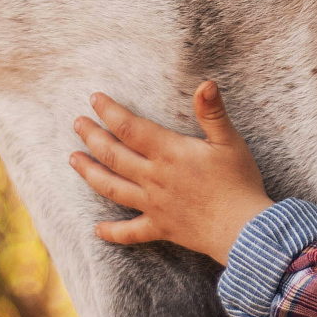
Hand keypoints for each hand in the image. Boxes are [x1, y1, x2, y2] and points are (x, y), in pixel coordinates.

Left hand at [69, 81, 272, 266]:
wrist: (243, 229)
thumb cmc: (239, 182)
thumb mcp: (230, 141)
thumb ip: (213, 112)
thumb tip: (206, 83)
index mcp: (169, 153)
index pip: (130, 128)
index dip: (110, 111)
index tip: (94, 99)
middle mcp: (154, 178)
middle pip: (113, 155)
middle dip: (92, 137)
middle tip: (77, 124)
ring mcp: (154, 204)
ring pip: (112, 187)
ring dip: (90, 173)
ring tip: (74, 160)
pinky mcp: (161, 227)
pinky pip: (130, 232)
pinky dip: (112, 232)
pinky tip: (97, 229)